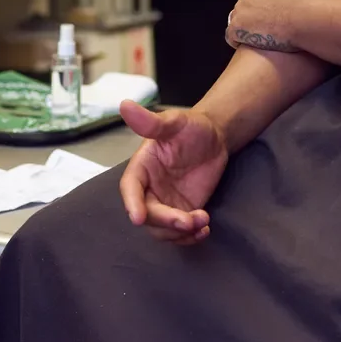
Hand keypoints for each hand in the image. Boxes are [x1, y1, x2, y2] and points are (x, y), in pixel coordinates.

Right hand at [119, 101, 227, 245]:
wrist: (216, 138)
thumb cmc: (192, 127)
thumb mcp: (174, 121)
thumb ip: (151, 121)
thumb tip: (124, 105)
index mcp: (142, 167)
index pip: (130, 188)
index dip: (132, 203)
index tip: (138, 218)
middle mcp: (150, 189)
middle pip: (148, 214)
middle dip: (166, 222)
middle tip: (188, 220)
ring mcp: (166, 203)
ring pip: (163, 229)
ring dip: (180, 232)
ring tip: (203, 221)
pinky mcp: (183, 212)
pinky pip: (180, 233)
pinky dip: (190, 237)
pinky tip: (204, 229)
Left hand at [225, 0, 322, 51]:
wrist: (305, 17)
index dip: (266, 4)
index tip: (275, 13)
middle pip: (247, 4)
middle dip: (255, 14)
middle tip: (269, 27)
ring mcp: (241, 9)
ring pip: (238, 19)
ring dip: (246, 27)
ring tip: (260, 38)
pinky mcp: (237, 27)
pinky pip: (231, 35)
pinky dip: (237, 40)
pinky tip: (248, 45)